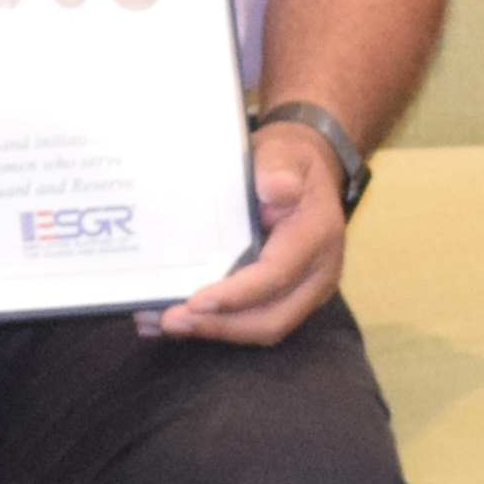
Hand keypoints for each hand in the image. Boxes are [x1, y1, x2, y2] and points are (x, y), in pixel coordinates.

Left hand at [150, 123, 352, 344]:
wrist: (307, 174)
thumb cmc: (288, 162)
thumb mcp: (284, 152)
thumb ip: (278, 168)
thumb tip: (276, 189)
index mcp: (316, 237)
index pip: (276, 276)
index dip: (236, 294)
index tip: (196, 302)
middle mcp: (318, 274)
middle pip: (271, 319)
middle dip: (220, 326)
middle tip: (171, 321)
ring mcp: (306, 292)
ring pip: (263, 328)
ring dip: (215, 331)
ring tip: (166, 322)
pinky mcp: (288, 299)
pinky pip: (256, 322)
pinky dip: (219, 327)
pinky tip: (180, 323)